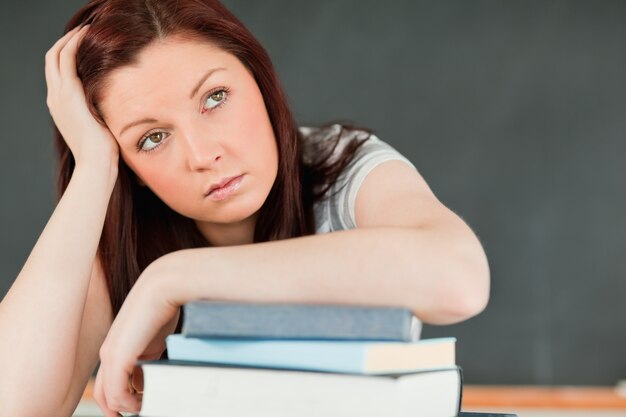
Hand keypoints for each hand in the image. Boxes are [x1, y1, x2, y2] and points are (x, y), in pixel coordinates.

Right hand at [45, 25, 118, 166]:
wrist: (97, 163)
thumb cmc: (104, 151)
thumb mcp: (100, 125)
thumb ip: (100, 110)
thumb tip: (117, 102)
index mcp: (61, 106)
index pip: (58, 72)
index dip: (67, 55)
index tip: (83, 45)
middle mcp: (55, 98)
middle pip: (51, 59)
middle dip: (65, 42)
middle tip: (83, 31)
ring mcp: (59, 96)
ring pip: (55, 55)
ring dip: (69, 39)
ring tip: (85, 30)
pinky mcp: (69, 94)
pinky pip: (66, 59)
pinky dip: (74, 44)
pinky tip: (87, 37)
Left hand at [93, 260, 180, 415]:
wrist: (163, 286)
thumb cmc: (163, 307)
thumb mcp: (153, 338)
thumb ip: (148, 358)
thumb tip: (148, 379)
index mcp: (116, 348)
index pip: (110, 383)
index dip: (124, 399)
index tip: (142, 403)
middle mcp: (108, 353)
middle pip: (103, 394)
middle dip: (119, 408)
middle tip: (139, 412)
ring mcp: (110, 355)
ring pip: (108, 397)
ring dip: (127, 408)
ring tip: (146, 407)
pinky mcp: (118, 356)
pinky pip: (116, 392)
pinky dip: (128, 403)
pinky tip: (142, 402)